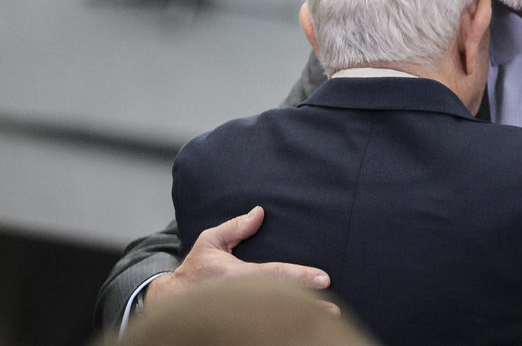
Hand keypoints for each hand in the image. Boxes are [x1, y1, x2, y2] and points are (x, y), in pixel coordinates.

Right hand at [146, 207, 333, 309]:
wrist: (171, 302)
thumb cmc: (196, 270)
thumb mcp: (210, 242)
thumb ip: (234, 227)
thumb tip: (259, 213)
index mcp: (234, 276)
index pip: (273, 275)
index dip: (299, 276)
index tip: (323, 278)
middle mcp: (239, 298)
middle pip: (279, 302)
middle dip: (306, 306)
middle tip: (332, 309)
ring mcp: (238, 314)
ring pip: (273, 319)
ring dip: (299, 320)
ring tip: (326, 320)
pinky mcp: (238, 324)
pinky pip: (263, 326)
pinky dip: (283, 327)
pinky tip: (303, 328)